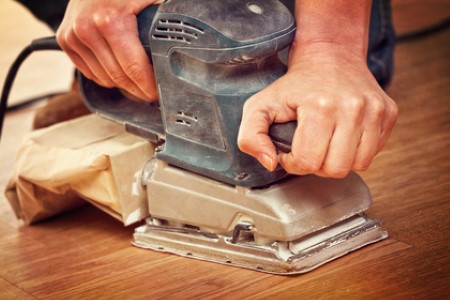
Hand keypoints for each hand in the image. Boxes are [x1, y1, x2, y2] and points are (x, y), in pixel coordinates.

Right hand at [56, 0, 163, 100]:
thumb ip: (165, 21)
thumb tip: (182, 44)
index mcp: (111, 21)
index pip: (134, 69)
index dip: (149, 86)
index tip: (160, 93)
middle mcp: (88, 29)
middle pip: (119, 78)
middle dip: (139, 90)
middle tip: (152, 93)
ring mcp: (74, 36)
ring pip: (104, 79)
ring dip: (123, 85)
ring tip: (138, 82)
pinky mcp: (66, 40)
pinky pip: (90, 73)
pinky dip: (106, 76)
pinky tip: (119, 72)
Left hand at [238, 44, 397, 177]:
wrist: (330, 56)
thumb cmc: (294, 84)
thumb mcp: (260, 106)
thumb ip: (251, 137)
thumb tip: (270, 163)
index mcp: (320, 107)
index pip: (308, 162)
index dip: (293, 163)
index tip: (290, 150)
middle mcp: (353, 108)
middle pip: (335, 169)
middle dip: (316, 165)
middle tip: (308, 148)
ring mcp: (375, 111)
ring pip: (358, 165)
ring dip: (337, 161)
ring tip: (325, 143)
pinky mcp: (388, 113)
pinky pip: (373, 153)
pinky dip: (355, 152)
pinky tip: (342, 136)